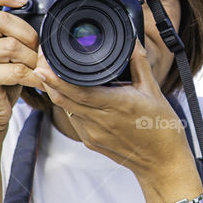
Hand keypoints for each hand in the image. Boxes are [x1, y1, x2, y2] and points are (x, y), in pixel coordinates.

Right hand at [0, 0, 43, 134]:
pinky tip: (39, 80)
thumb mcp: (11, 49)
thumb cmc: (3, 78)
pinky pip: (13, 70)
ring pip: (10, 46)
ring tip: (39, 68)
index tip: (25, 1)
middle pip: (1, 20)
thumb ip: (19, 23)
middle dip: (29, 34)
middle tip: (40, 48)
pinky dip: (33, 76)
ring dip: (33, 58)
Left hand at [34, 41, 192, 179]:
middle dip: (49, 80)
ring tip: (51, 73)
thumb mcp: (153, 90)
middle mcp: (101, 121)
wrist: (161, 162)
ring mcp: (93, 134)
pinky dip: (69, 104)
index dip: (56, 78)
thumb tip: (132, 40)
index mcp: (117, 105)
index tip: (44, 63)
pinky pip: (75, 118)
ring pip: (66, 108)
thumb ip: (139, 62)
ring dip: (57, 91)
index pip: (78, 91)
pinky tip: (71, 94)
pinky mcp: (91, 141)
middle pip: (64, 99)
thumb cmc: (161, 126)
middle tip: (41, 61)